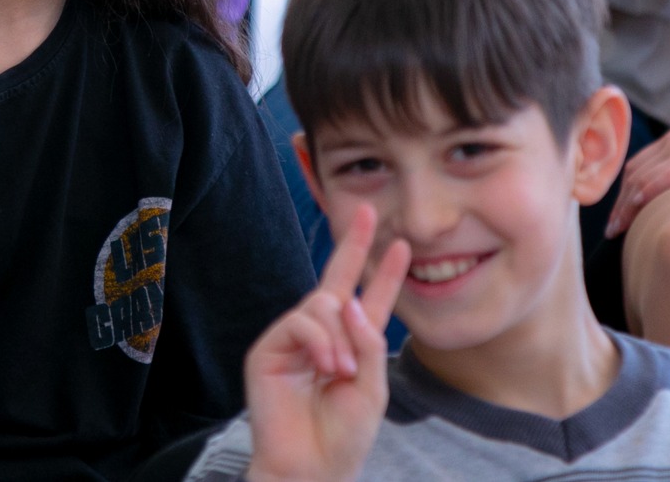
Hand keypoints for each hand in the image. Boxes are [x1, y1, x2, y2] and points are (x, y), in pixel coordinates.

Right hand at [244, 203, 408, 481]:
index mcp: (350, 346)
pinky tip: (326, 367)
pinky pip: (300, 322)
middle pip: (336, 281)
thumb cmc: (343, 436)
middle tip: (369, 213)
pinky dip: (320, 342)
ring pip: (321, 305)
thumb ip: (367, 343)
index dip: (383, 272)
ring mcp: (293, 340)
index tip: (400, 243)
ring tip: (341, 372)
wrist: (312, 467)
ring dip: (339, 338)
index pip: (368, 300)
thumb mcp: (372, 388)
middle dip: (354, 246)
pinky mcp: (268, 349)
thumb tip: (346, 301)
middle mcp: (321, 336)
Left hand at [605, 105, 669, 236]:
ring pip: (644, 177)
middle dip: (618, 204)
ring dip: (626, 204)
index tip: (614, 219)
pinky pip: (669, 175)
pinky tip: (638, 206)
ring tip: (618, 230)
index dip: (620, 194)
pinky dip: (649, 190)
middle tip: (611, 232)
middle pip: (633, 175)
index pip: (635, 168)